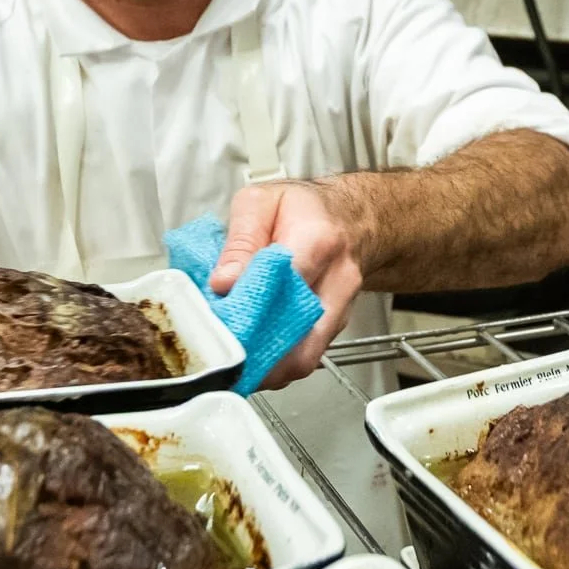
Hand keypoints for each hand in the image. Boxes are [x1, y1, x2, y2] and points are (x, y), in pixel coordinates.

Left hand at [211, 179, 366, 389]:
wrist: (349, 217)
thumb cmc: (303, 209)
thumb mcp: (260, 202)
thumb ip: (240, 240)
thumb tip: (223, 283)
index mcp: (318, 241)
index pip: (285, 288)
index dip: (249, 312)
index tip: (218, 320)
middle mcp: (338, 281)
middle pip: (299, 340)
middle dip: (255, 356)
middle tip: (220, 355)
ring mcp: (341, 309)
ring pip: (303, 358)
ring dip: (264, 366)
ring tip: (231, 359)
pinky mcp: (335, 328)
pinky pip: (305, 357)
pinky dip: (276, 363)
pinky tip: (252, 355)